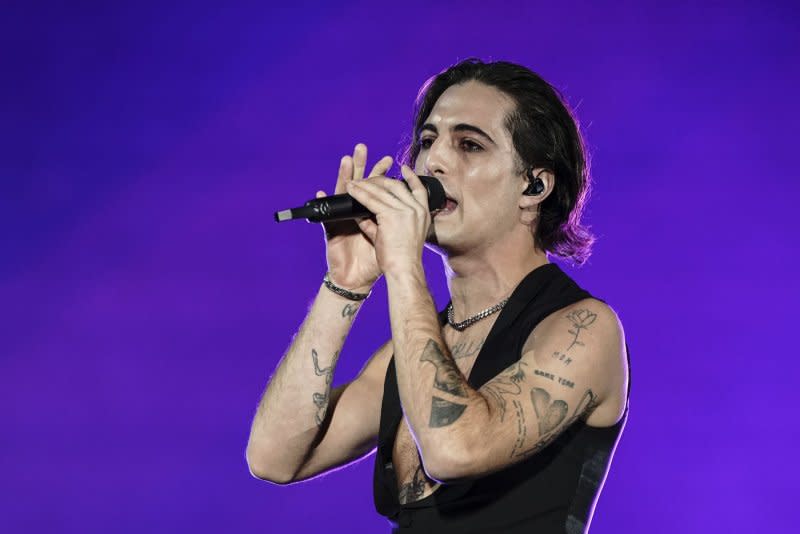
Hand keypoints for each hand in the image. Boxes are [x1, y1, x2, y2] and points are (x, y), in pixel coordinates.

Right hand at [318, 143, 392, 290]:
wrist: (359, 279)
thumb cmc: (374, 260)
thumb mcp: (386, 236)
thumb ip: (390, 221)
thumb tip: (404, 206)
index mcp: (369, 213)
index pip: (375, 188)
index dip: (381, 174)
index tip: (389, 159)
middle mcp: (354, 212)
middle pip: (357, 184)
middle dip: (361, 166)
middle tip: (363, 148)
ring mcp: (341, 219)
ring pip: (340, 192)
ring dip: (342, 175)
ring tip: (346, 159)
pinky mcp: (331, 230)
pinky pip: (325, 216)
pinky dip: (322, 203)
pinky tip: (321, 192)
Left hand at [345, 164, 430, 276]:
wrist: (404, 270)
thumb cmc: (402, 259)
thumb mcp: (399, 234)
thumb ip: (383, 222)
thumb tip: (366, 212)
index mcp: (423, 213)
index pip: (418, 189)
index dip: (411, 177)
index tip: (404, 169)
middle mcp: (416, 208)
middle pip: (396, 185)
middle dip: (379, 179)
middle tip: (365, 179)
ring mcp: (405, 210)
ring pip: (382, 190)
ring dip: (365, 184)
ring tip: (353, 182)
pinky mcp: (392, 215)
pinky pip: (371, 199)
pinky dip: (359, 193)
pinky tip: (351, 190)